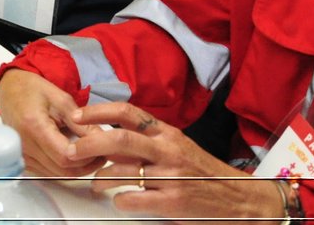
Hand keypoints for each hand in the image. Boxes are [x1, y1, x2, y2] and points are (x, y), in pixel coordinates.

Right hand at [0, 69, 100, 175]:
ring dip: (76, 169)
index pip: (65, 155)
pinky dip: (64, 169)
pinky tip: (73, 157)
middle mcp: (24, 145)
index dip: (86, 157)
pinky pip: (48, 173)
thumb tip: (103, 140)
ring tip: (90, 155)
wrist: (9, 90)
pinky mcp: (23, 160)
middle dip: (85, 165)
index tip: (100, 149)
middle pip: (62, 169)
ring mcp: (22, 155)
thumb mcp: (61, 99)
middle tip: (101, 154)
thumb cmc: (33, 90)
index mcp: (34, 126)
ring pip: (57, 175)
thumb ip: (81, 123)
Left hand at [72, 102, 286, 223]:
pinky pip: (135, 199)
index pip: (127, 112)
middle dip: (89, 143)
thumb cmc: (204, 173)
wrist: (242, 199)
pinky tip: (119, 202)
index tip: (75, 116)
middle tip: (71, 151)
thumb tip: (108, 134)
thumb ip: (149, 139)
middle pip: (120, 138)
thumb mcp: (178, 146)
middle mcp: (168, 150)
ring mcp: (172, 176)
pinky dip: (120, 201)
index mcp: (167, 133)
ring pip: (123, 170)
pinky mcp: (174, 202)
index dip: (97, 112)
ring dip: (100, 178)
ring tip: (93, 184)